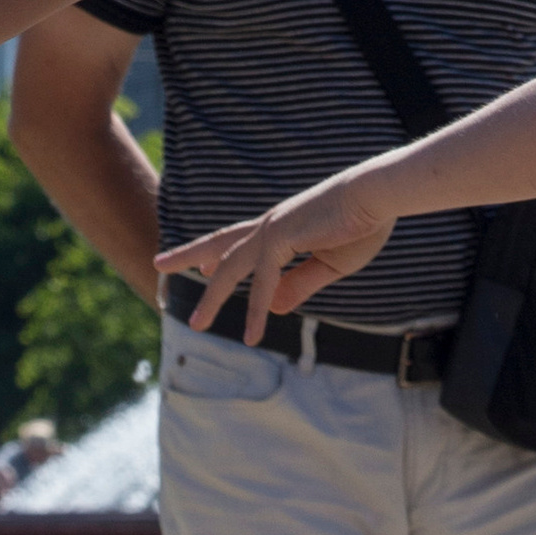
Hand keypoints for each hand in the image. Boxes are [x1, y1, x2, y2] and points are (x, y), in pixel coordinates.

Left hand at [158, 170, 402, 335]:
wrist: (378, 198)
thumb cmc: (361, 225)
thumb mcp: (329, 265)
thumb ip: (299, 286)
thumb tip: (273, 309)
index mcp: (280, 227)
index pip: (239, 240)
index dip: (216, 253)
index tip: (197, 265)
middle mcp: (269, 226)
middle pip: (219, 243)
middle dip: (187, 256)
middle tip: (158, 265)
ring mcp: (272, 230)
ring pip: (230, 268)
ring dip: (212, 298)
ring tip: (196, 325)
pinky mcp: (281, 239)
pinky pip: (263, 283)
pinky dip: (256, 311)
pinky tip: (253, 336)